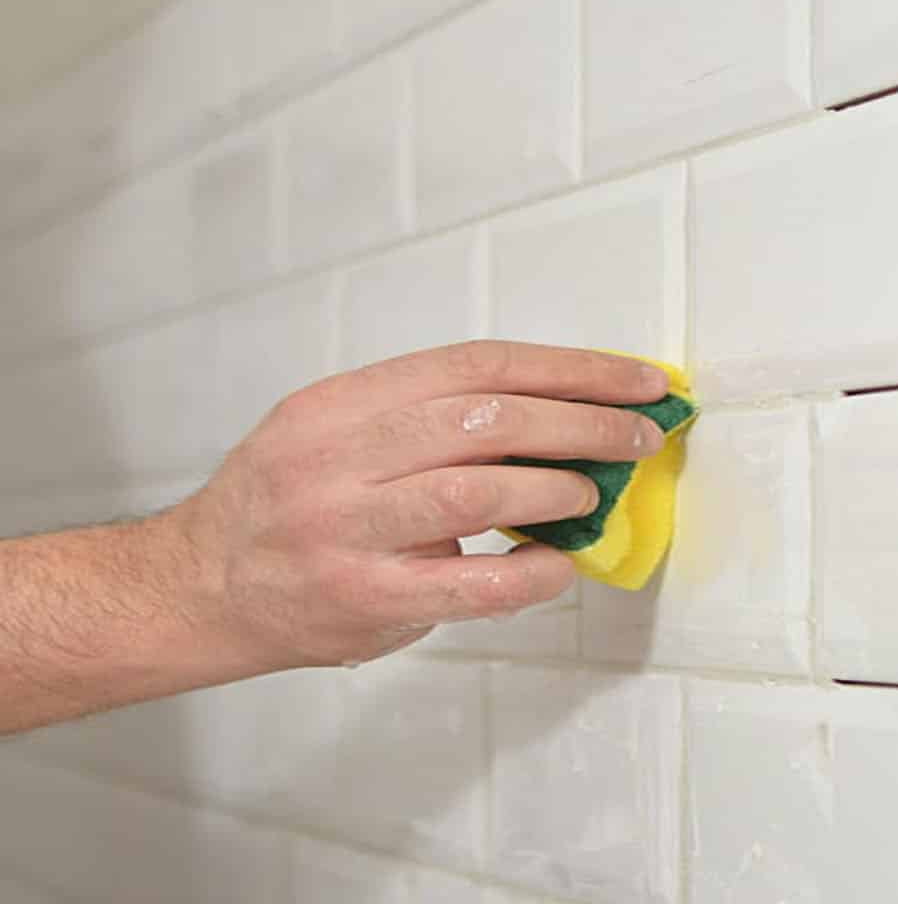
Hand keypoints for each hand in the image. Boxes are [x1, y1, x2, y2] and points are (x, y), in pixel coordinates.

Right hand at [167, 341, 669, 670]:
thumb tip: (558, 417)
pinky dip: (530, 574)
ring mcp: (347, 530)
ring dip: (557, 488)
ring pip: (476, 490)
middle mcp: (338, 458)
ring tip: (593, 492)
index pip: (477, 363)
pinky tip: (561, 566)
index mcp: (340, 403)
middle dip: (583, 422)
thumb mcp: (335, 430)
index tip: (635, 379)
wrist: (195, 587)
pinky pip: (470, 583)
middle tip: (639, 435)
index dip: (571, 368)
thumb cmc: (285, 504)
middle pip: (487, 418)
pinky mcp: (362, 598)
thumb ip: (426, 418)